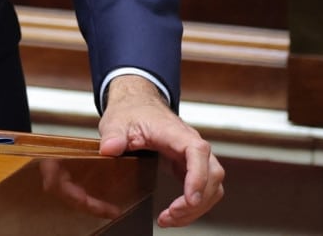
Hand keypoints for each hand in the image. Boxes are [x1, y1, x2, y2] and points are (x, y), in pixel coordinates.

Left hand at [97, 74, 224, 227]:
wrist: (137, 104)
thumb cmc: (131, 112)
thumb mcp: (117, 122)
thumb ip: (114, 135)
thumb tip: (110, 148)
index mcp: (174, 132)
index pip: (197, 152)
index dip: (198, 177)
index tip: (190, 199)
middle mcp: (190, 142)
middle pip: (212, 173)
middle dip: (197, 201)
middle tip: (171, 216)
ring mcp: (192, 154)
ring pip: (212, 184)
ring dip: (197, 207)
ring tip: (171, 219)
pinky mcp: (190, 164)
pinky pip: (204, 187)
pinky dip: (194, 204)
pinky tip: (175, 213)